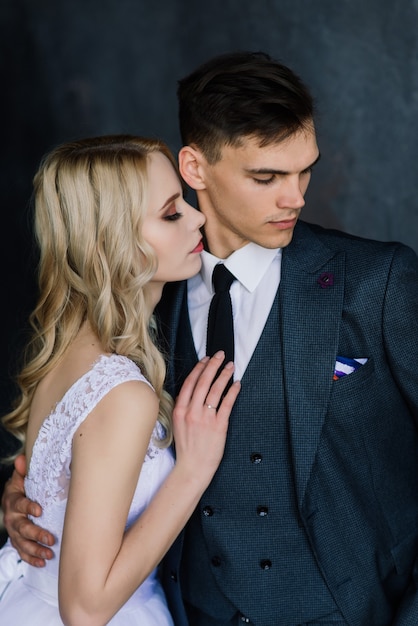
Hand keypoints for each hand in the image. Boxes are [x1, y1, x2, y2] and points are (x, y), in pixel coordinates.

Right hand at [1, 454, 54, 565]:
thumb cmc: (21, 489)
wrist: (11, 501)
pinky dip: (31, 559)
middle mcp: (11, 518)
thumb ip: (23, 470)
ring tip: (49, 554)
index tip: (39, 510)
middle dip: (36, 534)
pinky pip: (22, 553)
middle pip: (22, 528)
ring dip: (35, 550)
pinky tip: (42, 563)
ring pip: (22, 544)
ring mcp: (14, 532)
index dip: (28, 508)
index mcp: (13, 501)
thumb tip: (22, 458)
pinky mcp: (17, 541)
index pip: (20, 505)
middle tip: (51, 538)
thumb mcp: (20, 478)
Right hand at [172, 351, 239, 484]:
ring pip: (215, 390)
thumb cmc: (187, 448)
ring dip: (224, 375)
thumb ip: (185, 408)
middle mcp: (191, 412)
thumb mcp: (178, 424)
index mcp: (180, 410)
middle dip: (213, 365)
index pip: (190, 383)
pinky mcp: (218, 426)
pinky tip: (237, 384)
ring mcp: (205, 418)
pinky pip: (227, 404)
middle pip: (203, 382)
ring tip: (230, 366)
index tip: (206, 359)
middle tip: (220, 355)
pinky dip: (233, 392)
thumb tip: (195, 392)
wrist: (192, 468)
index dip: (199, 369)